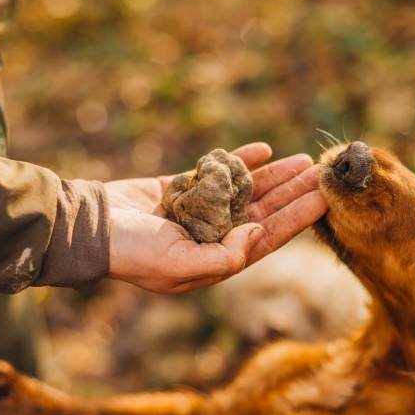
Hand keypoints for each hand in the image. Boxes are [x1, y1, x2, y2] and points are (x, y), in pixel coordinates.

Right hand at [105, 143, 326, 292]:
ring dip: (274, 175)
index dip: (296, 219)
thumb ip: (222, 259)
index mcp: (217, 257)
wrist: (92, 227)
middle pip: (264, 211)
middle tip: (319, 173)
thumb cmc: (133, 253)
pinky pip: (219, 172)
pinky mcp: (185, 188)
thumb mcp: (179, 266)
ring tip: (301, 159)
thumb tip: (258, 237)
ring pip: (247, 190)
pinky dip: (239, 160)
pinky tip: (263, 149)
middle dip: (292, 193)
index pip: (267, 238)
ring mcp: (201, 210)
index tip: (322, 198)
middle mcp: (214, 235)